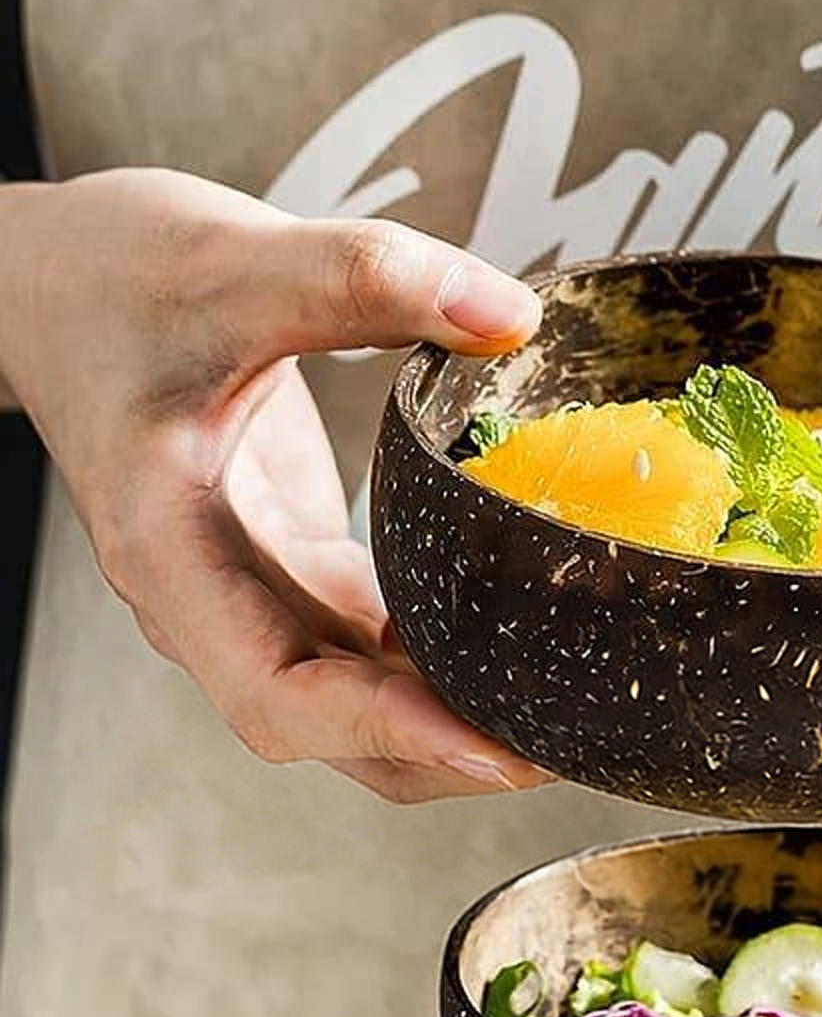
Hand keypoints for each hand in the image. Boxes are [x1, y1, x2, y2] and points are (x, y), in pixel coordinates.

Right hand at [0, 167, 550, 801]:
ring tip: (563, 712)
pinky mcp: (296, 571)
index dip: (386, 733)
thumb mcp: (232, 263)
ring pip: (362, 703)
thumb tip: (507, 315)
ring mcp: (256, 594)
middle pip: (337, 732)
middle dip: (447, 752)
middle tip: (566, 745)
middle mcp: (214, 601)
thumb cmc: (115, 275)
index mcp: (173, 556)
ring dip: (456, 720)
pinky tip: (521, 641)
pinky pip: (377, 647)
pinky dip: (447, 660)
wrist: (59, 278)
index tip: (490, 749)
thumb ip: (364, 278)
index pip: (279, 696)